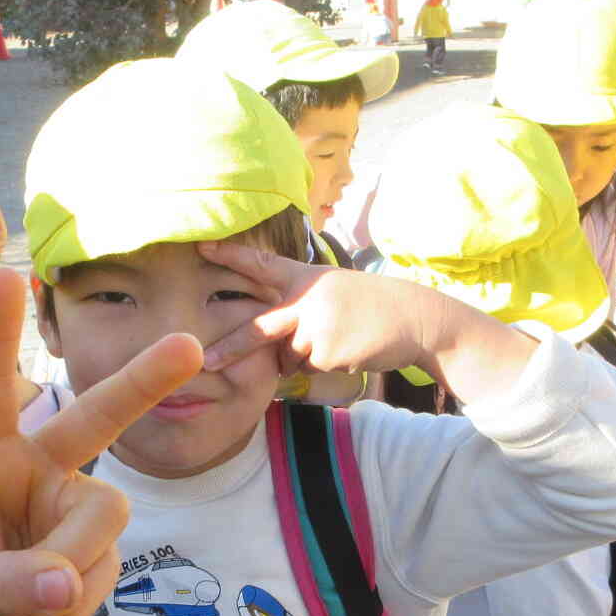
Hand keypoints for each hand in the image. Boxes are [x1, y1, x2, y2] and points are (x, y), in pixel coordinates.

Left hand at [0, 265, 202, 615]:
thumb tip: (64, 584)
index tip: (4, 274)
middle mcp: (40, 466)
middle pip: (97, 418)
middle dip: (142, 381)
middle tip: (188, 344)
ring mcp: (76, 504)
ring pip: (102, 523)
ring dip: (72, 572)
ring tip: (32, 614)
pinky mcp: (100, 545)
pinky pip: (105, 574)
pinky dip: (75, 610)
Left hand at [197, 242, 535, 402]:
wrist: (416, 319)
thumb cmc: (373, 307)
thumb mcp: (334, 292)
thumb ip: (301, 308)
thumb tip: (276, 347)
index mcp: (306, 278)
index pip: (262, 264)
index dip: (231, 255)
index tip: (200, 246)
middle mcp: (306, 300)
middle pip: (259, 328)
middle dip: (232, 347)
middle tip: (208, 361)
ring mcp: (315, 327)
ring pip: (290, 356)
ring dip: (307, 357)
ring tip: (342, 338)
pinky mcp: (326, 352)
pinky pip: (311, 369)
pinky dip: (326, 365)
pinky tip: (351, 349)